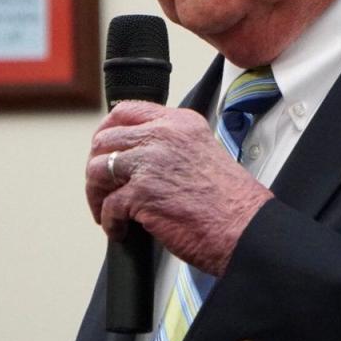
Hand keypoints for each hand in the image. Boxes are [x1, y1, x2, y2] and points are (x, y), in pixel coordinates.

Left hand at [85, 101, 274, 275]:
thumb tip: (136, 154)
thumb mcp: (201, 152)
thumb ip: (170, 144)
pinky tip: (121, 230)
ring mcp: (150, 162)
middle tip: (103, 187)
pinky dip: (109, 222)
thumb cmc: (229, 200)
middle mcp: (163, 136)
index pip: (126, 111)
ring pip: (97, 169)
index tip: (103, 149)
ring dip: (96, 194)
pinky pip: (108, 206)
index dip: (107, 131)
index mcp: (179, 122)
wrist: (243, 227)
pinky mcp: (142, 193)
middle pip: (105, 140)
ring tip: (108, 211)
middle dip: (97, 166)